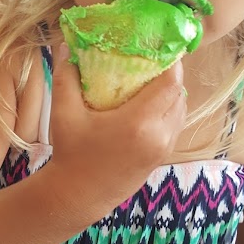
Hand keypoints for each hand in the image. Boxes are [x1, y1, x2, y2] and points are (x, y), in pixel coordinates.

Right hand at [49, 46, 186, 217]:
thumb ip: (66, 77)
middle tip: (153, 62)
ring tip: (151, 82)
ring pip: (180, 112)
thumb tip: (66, 46)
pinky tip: (148, 106)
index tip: (160, 48)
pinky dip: (168, 112)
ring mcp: (162, 149)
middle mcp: (158, 135)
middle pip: (179, 94)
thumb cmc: (71, 154)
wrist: (77, 197)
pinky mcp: (160, 158)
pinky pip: (174, 127)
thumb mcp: (63, 113)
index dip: (172, 62)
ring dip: (171, 94)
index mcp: (139, 122)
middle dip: (171, 76)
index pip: (172, 83)